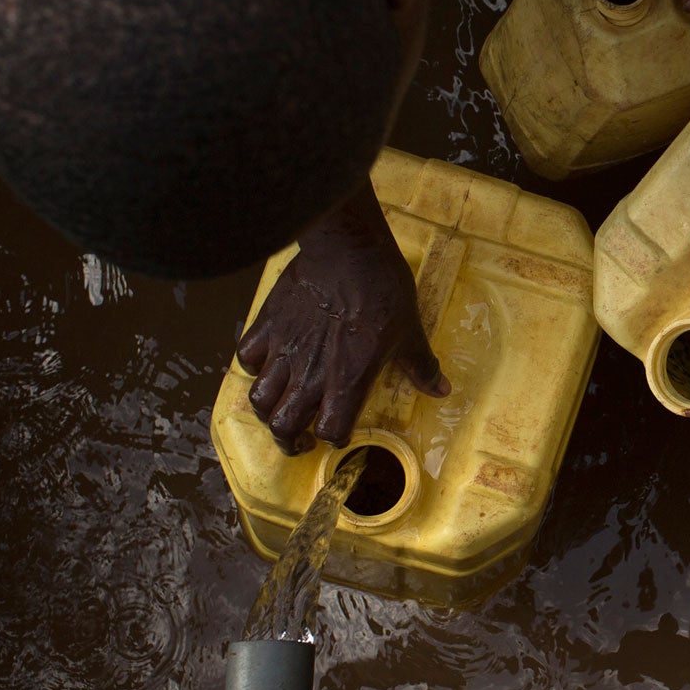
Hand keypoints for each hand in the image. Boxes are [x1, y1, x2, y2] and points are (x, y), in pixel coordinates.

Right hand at [235, 186, 449, 451]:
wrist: (348, 248)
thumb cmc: (382, 289)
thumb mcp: (410, 331)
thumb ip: (420, 366)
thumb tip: (441, 390)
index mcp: (348, 381)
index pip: (332, 430)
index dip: (335, 438)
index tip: (339, 433)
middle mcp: (311, 373)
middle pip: (284, 426)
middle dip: (290, 441)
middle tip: (299, 439)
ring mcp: (285, 350)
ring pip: (260, 400)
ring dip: (268, 411)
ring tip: (279, 410)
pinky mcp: (268, 325)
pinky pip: (247, 358)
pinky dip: (253, 367)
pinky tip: (265, 364)